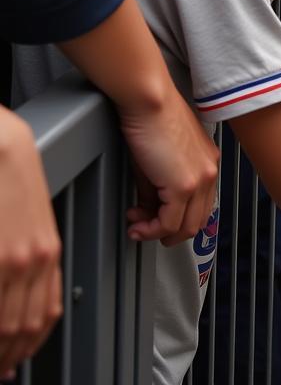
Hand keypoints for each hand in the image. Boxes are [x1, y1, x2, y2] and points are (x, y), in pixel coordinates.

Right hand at [0, 109, 61, 377]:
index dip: (27, 344)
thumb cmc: (11, 180)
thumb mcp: (30, 223)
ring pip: (3, 325)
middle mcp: (34, 260)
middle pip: (22, 328)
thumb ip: (29, 260)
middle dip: (5, 354)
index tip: (13, 359)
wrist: (1, 148)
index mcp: (49, 252)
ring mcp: (11, 261)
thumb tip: (14, 301)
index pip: (46, 314)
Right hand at [119, 89, 219, 245]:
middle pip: (197, 220)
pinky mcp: (184, 185)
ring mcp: (200, 179)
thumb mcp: (157, 160)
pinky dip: (150, 229)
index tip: (152, 218)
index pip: (200, 204)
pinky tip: (136, 223)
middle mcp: (209, 171)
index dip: (176, 218)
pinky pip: (168, 222)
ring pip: (186, 227)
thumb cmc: (152, 119)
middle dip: (168, 232)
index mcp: (208, 162)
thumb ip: (158, 188)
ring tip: (136, 226)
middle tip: (144, 228)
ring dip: (157, 233)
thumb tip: (149, 210)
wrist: (150, 102)